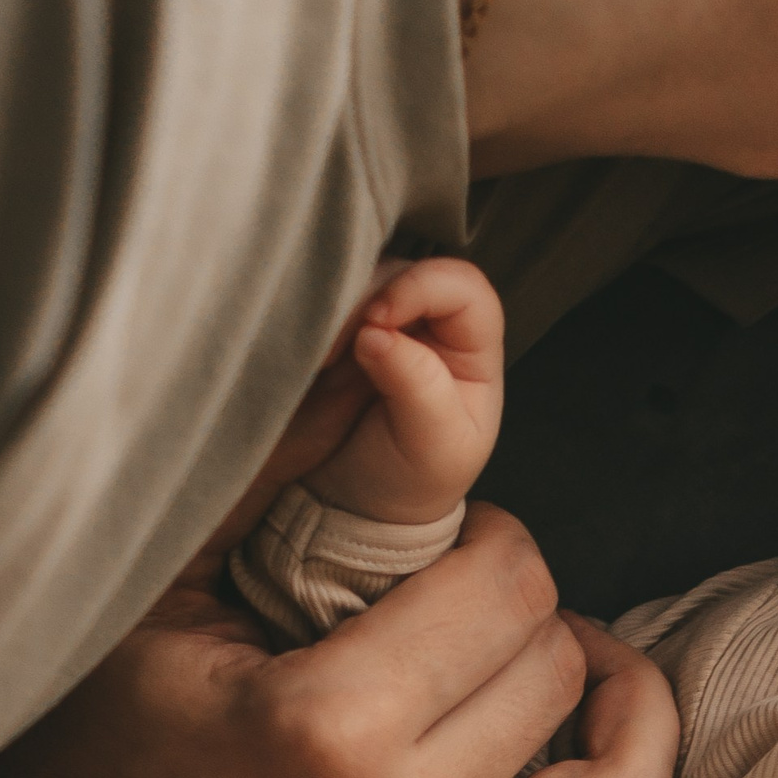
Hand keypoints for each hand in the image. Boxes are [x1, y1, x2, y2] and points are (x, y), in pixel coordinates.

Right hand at [0, 505, 677, 777]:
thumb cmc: (89, 752)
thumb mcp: (161, 597)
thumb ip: (277, 477)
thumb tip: (381, 357)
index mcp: (322, 724)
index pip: (505, 591)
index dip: (502, 544)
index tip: (469, 547)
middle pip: (557, 677)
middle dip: (542, 621)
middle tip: (497, 609)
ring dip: (628, 723)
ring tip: (593, 682)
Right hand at [302, 258, 505, 524]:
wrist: (354, 507)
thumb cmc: (410, 480)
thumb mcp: (433, 447)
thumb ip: (417, 386)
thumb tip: (377, 334)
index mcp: (473, 350)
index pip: (463, 287)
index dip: (421, 289)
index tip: (376, 325)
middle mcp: (432, 326)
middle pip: (405, 271)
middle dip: (368, 297)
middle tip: (335, 351)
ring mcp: (381, 324)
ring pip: (359, 277)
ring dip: (333, 307)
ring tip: (319, 362)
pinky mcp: (335, 331)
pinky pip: (320, 299)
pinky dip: (309, 314)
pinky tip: (304, 354)